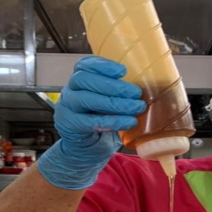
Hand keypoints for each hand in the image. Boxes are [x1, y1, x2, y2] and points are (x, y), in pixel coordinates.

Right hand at [37, 56, 144, 189]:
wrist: (84, 146)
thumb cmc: (99, 118)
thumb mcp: (107, 101)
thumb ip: (117, 91)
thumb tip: (145, 87)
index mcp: (79, 79)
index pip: (85, 65)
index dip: (103, 65)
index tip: (123, 71)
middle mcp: (69, 90)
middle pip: (84, 79)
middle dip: (112, 85)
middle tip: (136, 92)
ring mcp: (66, 107)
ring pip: (86, 99)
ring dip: (114, 103)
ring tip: (136, 107)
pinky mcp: (69, 125)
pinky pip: (89, 121)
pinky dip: (112, 121)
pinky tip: (128, 122)